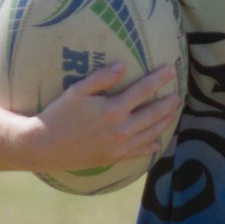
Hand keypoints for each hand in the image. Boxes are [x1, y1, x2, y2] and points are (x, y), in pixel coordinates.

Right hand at [24, 61, 182, 169]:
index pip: (144, 90)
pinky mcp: (116, 157)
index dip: (159, 78)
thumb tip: (122, 66)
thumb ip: (100, 78)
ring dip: (166, 122)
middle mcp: (122, 129)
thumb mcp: (76, 92)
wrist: (44, 146)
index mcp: (113, 109)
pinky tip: (159, 141)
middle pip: (155, 113)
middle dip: (169, 103)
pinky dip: (152, 145)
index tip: (171, 69)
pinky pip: (141, 152)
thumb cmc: (58, 114)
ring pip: (152, 133)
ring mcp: (121, 145)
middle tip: (180, 95)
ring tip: (175, 113)